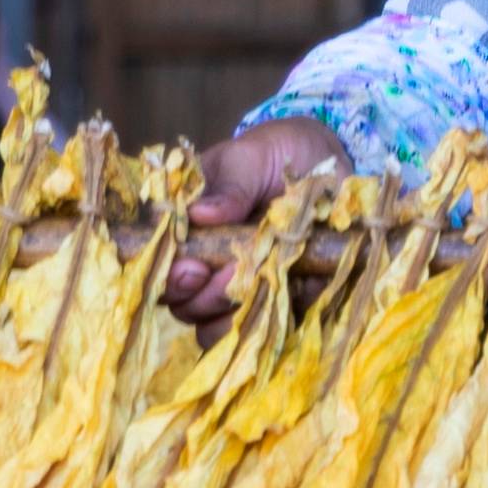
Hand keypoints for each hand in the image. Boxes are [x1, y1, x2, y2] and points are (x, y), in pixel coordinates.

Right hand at [175, 116, 345, 322]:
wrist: (330, 166)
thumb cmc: (280, 154)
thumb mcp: (252, 156)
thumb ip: (230, 184)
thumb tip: (198, 214)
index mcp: (187, 228)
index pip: (157, 262)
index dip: (168, 275)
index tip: (192, 268)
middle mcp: (204, 264)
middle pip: (182, 304)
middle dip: (202, 296)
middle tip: (232, 272)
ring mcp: (237, 289)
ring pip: (212, 328)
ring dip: (233, 313)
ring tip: (262, 281)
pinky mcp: (275, 305)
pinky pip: (260, 334)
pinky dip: (272, 321)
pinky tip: (292, 292)